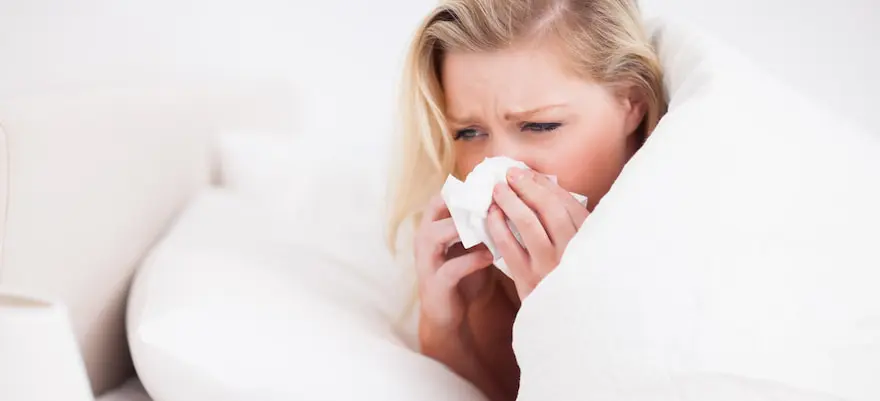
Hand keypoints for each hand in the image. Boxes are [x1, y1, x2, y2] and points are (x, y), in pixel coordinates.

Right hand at [414, 195, 494, 347]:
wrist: (450, 315)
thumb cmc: (464, 275)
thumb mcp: (473, 246)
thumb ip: (483, 226)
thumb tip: (510, 202)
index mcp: (433, 226)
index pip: (443, 196)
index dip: (466, 189)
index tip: (493, 186)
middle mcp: (424, 239)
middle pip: (435, 208)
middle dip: (464, 203)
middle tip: (492, 201)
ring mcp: (426, 261)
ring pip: (436, 234)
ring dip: (463, 228)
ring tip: (490, 226)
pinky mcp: (435, 284)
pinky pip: (451, 268)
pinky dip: (472, 260)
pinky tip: (491, 256)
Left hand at [487, 168, 589, 299]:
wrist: (567, 324)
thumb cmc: (572, 282)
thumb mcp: (581, 252)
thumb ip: (570, 224)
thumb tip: (543, 188)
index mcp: (591, 243)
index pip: (570, 205)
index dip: (547, 186)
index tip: (529, 174)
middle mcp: (574, 254)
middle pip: (551, 210)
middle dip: (528, 187)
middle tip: (510, 174)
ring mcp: (550, 267)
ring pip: (528, 225)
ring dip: (510, 202)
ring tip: (497, 189)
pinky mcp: (528, 281)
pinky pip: (509, 247)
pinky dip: (498, 227)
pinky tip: (491, 215)